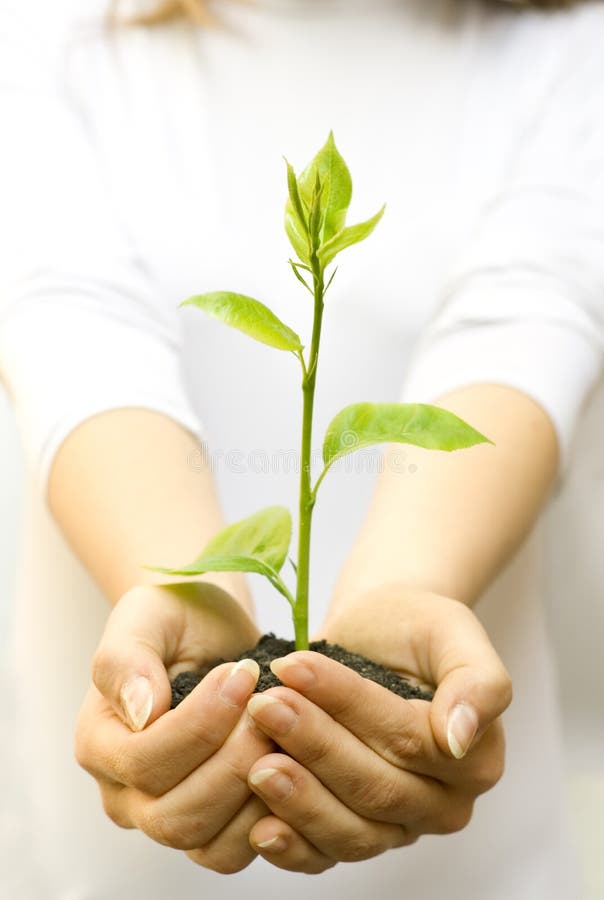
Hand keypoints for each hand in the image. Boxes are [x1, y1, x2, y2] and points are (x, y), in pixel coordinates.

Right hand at [75, 582, 274, 872]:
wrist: (211, 626)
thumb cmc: (176, 616)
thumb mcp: (146, 616)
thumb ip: (128, 659)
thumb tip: (140, 710)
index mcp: (100, 744)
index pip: (144, 763)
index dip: (200, 725)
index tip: (242, 674)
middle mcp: (126, 793)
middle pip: (174, 816)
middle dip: (233, 763)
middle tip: (271, 708)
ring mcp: (168, 814)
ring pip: (208, 843)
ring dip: (256, 792)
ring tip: (283, 731)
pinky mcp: (213, 825)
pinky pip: (237, 849)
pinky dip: (271, 818)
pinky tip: (293, 764)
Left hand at [244, 586, 511, 872]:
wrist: (376, 634)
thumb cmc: (412, 626)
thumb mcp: (451, 630)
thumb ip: (478, 681)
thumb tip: (459, 739)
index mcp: (476, 758)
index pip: (409, 739)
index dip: (349, 706)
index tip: (295, 667)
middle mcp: (443, 803)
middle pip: (375, 786)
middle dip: (314, 745)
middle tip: (263, 705)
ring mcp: (398, 827)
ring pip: (351, 829)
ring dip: (298, 797)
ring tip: (255, 759)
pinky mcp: (356, 834)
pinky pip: (326, 855)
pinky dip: (292, 846)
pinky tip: (258, 826)